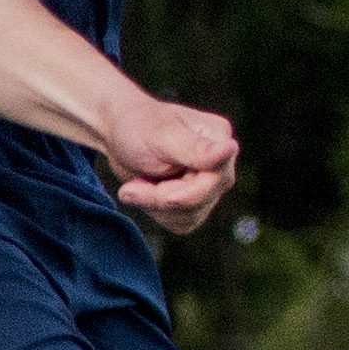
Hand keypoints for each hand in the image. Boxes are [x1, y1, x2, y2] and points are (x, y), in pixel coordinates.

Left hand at [100, 89, 241, 235]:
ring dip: (154, 205)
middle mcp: (220, 164)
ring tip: (134, 186)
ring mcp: (209, 186)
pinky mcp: (195, 204)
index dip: (189, 193)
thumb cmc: (138, 126)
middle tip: (131, 186)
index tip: (163, 194)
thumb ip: (194, 147)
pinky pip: (181, 223)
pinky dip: (155, 212)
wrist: (118, 135)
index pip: (216, 179)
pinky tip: (143, 192)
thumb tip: (230, 148)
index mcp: (219, 138)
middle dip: (160, 197)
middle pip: (200, 201)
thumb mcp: (160, 135)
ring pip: (189, 217)